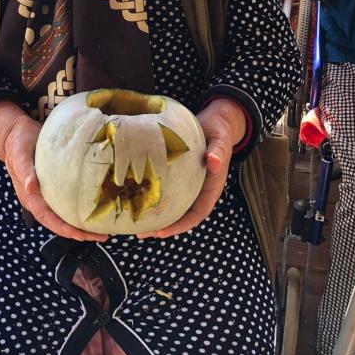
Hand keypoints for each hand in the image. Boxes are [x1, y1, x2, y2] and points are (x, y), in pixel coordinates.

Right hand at [0, 114, 107, 241]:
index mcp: (30, 197)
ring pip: (65, 215)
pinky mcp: (55, 187)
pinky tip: (96, 209)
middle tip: (102, 236)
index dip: (64, 229)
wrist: (16, 134)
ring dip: (82, 224)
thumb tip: (31, 188)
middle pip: (59, 223)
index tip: (81, 235)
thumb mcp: (19, 154)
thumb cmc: (17, 144)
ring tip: (103, 229)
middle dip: (79, 232)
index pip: (48, 219)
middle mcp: (39, 200)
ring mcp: (48, 195)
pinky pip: (68, 202)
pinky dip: (81, 210)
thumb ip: (24, 170)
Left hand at [136, 96, 246, 238]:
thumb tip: (214, 161)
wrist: (215, 122)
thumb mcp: (220, 140)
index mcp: (210, 189)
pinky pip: (165, 190)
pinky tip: (134, 196)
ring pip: (171, 205)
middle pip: (180, 215)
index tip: (161, 233)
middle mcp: (198, 190)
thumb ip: (218, 151)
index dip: (180, 226)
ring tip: (134, 223)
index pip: (196, 214)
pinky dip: (151, 196)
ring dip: (155, 216)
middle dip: (162, 227)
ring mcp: (187, 184)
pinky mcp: (177, 175)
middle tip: (141, 233)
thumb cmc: (219, 132)